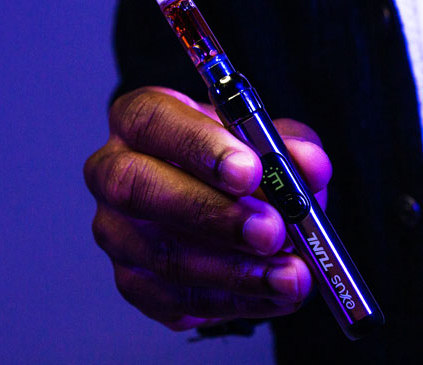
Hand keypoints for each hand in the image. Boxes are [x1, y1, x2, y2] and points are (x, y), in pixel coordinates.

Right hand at [84, 86, 331, 330]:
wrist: (224, 204)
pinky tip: (274, 294)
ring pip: (162, 256)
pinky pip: (177, 300)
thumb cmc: (237, 163)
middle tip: (271, 230)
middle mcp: (114, 173)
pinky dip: (235, 301)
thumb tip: (309, 166)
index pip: (150, 121)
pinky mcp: (133, 282)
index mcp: (140, 122)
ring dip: (236, 271)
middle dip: (211, 213)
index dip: (199, 146)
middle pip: (137, 188)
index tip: (250, 171)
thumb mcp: (269, 143)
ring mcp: (118, 233)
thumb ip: (289, 147)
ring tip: (291, 274)